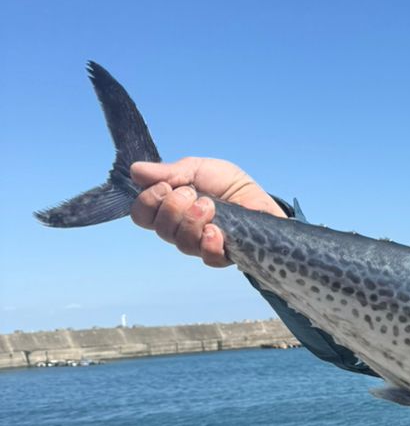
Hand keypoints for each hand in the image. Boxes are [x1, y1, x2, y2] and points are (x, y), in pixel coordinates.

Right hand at [129, 158, 285, 266]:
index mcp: (169, 209)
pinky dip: (208, 242)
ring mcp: (200, 244)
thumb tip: (135, 170)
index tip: (165, 186)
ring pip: (181, 242)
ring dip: (193, 219)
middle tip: (193, 193)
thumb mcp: (198, 169)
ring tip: (210, 206)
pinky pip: (206, 256)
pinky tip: (217, 230)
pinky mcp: (222, 255)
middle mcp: (180, 230)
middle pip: (160, 229)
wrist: (259, 197)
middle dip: (174, 207)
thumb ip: (169, 172)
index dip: (148, 202)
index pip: (142, 215)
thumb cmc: (227, 185)